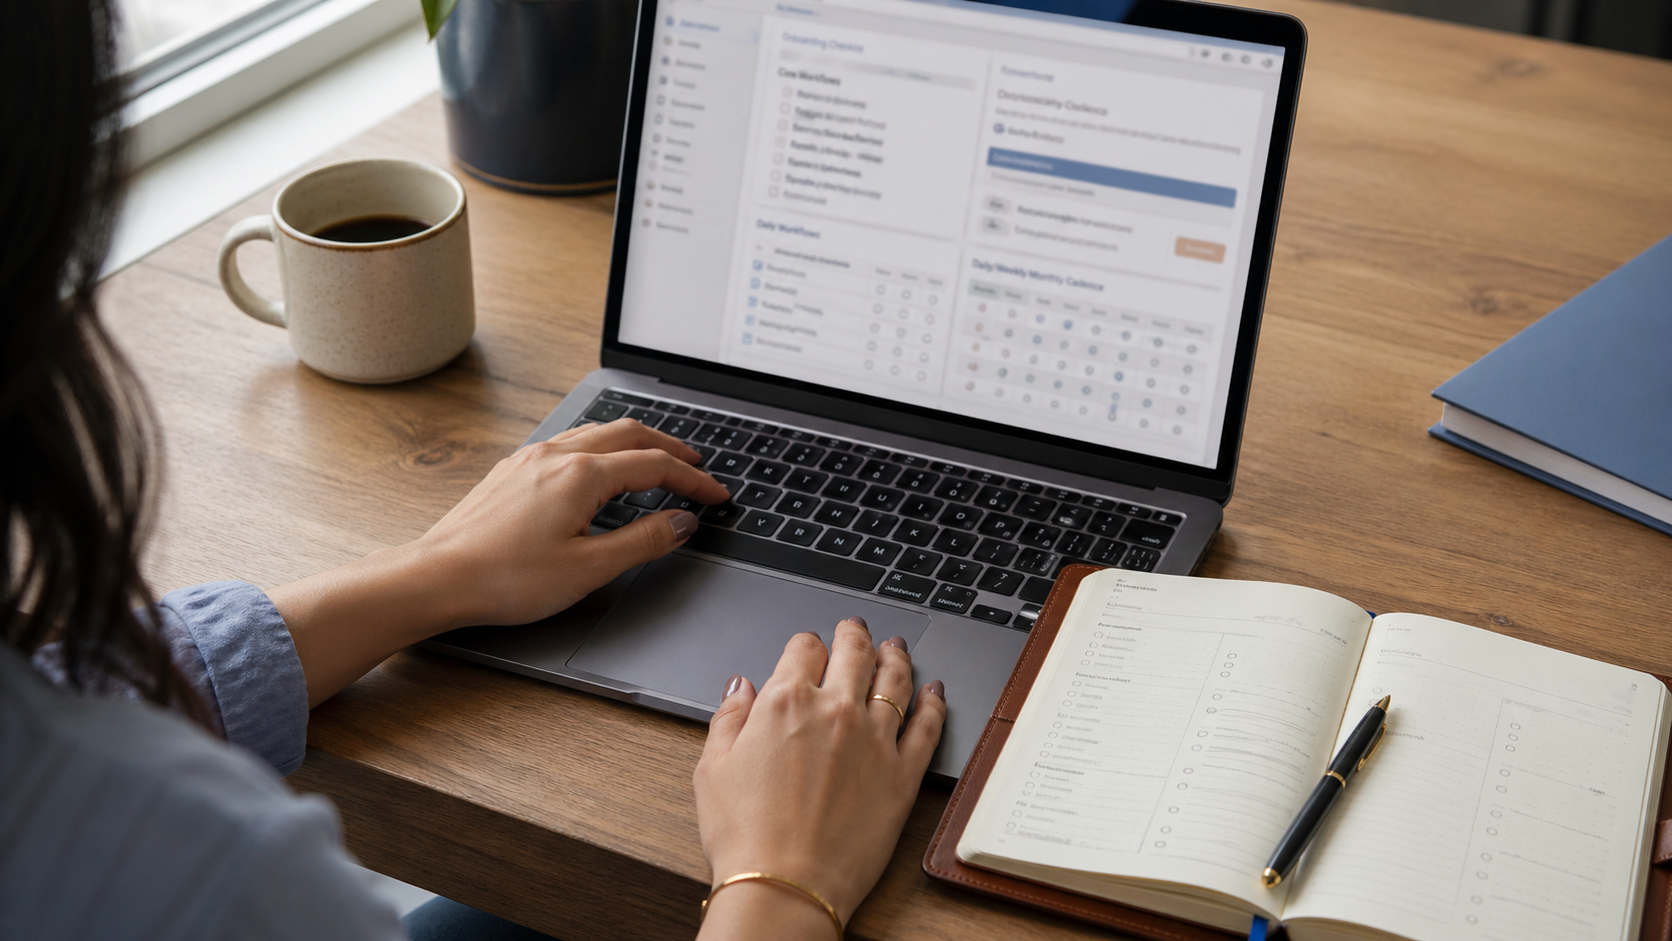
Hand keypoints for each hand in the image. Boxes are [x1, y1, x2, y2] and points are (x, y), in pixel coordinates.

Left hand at [269, 418, 729, 705]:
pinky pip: (569, 442)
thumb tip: (680, 523)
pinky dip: (601, 447)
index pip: (656, 466)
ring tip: (656, 459)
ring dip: (635, 442)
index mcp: (583, 475)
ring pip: (596, 432)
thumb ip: (643, 542)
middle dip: (670, 448)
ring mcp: (531, 459)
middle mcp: (557, 455)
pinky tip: (598, 468)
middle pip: (630, 434)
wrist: (437, 578)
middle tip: (696, 466)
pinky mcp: (511, 471)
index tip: (717, 495)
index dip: (694, 480)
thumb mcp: (589, 569)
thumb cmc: (506, 579)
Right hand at [693, 618, 946, 938]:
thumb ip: (729, 719)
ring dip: (897, 657)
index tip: (808, 647)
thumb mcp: (712, 769)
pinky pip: (927, 728)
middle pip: (855, 653)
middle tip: (857, 627)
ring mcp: (875, 741)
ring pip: (895, 681)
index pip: (804, 649)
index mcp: (786, 702)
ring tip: (896, 647)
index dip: (806, 644)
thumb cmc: (745, 836)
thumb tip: (740, 688)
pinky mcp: (902, 775)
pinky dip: (934, 704)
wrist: (785, 886)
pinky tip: (935, 692)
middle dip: (855, 635)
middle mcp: (835, 711)